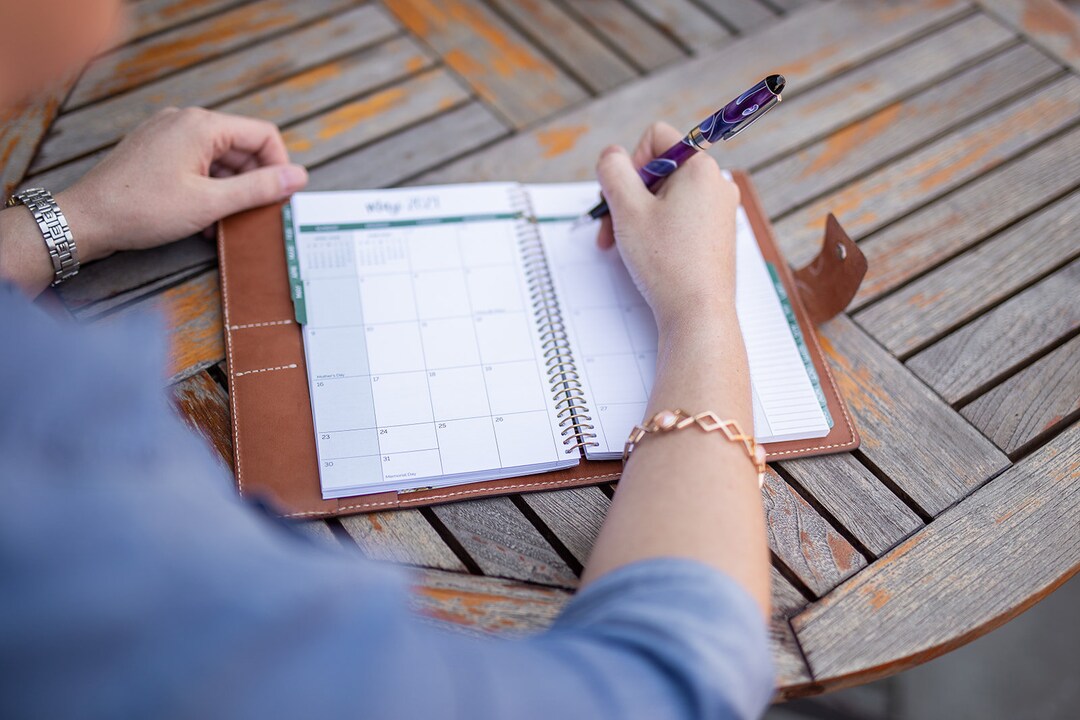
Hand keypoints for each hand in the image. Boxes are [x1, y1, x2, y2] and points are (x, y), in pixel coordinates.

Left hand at [59, 107, 308, 261]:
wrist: (85, 219)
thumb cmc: (142, 209)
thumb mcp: (210, 203)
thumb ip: (258, 188)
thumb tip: (299, 177)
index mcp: (202, 125)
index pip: (263, 135)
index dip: (279, 168)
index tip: (280, 200)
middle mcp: (186, 121)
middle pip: (242, 147)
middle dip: (253, 182)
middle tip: (254, 217)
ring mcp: (169, 134)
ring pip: (220, 159)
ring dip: (230, 191)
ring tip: (223, 223)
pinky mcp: (157, 151)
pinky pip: (198, 164)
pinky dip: (209, 189)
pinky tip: (203, 219)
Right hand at [595, 121, 738, 328]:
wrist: (698, 313)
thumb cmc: (666, 261)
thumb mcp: (627, 209)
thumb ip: (612, 171)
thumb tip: (612, 156)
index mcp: (700, 168)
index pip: (656, 138)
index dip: (630, 163)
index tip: (623, 197)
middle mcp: (717, 184)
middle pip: (660, 170)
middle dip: (629, 196)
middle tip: (610, 227)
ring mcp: (720, 211)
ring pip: (667, 197)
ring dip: (638, 216)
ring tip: (623, 246)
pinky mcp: (717, 235)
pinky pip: (680, 218)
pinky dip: (658, 230)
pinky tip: (646, 254)